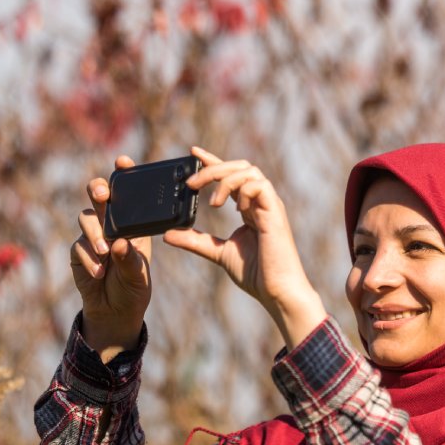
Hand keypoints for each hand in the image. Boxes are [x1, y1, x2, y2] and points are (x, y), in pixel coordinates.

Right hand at [70, 155, 152, 361]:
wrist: (116, 311)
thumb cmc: (134, 286)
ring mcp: (92, 235)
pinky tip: (100, 273)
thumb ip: (131, 259)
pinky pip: (79, 247)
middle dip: (98, 190)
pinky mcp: (78, 251)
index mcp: (133, 222)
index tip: (122, 161)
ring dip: (95, 234)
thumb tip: (119, 244)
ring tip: (106, 253)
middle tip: (102, 195)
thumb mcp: (139, 275)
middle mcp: (111, 223)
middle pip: (98, 195)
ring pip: (86, 219)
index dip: (123, 174)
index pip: (128, 193)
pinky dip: (90, 260)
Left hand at [163, 146, 326, 349]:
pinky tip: (233, 207)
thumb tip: (168, 234)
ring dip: (225, 179)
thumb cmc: (256, 274)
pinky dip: (242, 189)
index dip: (213, 161)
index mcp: (250, 208)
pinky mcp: (275, 212)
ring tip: (212, 201)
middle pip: (240, 166)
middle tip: (192, 183)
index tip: (193, 153)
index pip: (231, 175)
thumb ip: (196, 241)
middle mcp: (261, 202)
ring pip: (249, 171)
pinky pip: (260, 185)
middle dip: (214, 168)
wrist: (277, 291)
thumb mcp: (218, 252)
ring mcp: (269, 205)